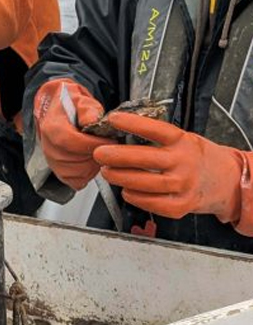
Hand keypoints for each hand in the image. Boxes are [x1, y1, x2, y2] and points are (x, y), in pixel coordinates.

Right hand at [33, 79, 115, 189]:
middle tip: (104, 144)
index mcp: (52, 128)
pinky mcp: (59, 173)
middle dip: (96, 154)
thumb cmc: (70, 108)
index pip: (72, 142)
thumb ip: (88, 110)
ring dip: (93, 164)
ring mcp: (53, 162)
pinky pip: (77, 181)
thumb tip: (91, 121)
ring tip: (96, 151)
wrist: (58, 113)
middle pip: (77, 160)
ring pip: (79, 172)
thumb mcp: (81, 101)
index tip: (109, 139)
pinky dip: (88, 174)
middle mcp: (49, 147)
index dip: (95, 143)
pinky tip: (90, 160)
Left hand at [95, 113, 245, 221]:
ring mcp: (184, 185)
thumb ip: (156, 137)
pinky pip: (154, 203)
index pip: (155, 129)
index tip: (113, 119)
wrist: (225, 181)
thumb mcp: (182, 139)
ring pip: (145, 183)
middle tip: (100, 154)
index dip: (132, 123)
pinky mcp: (182, 205)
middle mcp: (184, 162)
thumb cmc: (196, 157)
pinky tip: (126, 191)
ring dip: (120, 178)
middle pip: (144, 158)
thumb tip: (119, 130)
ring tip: (108, 172)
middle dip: (116, 156)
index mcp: (182, 141)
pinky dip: (135, 198)